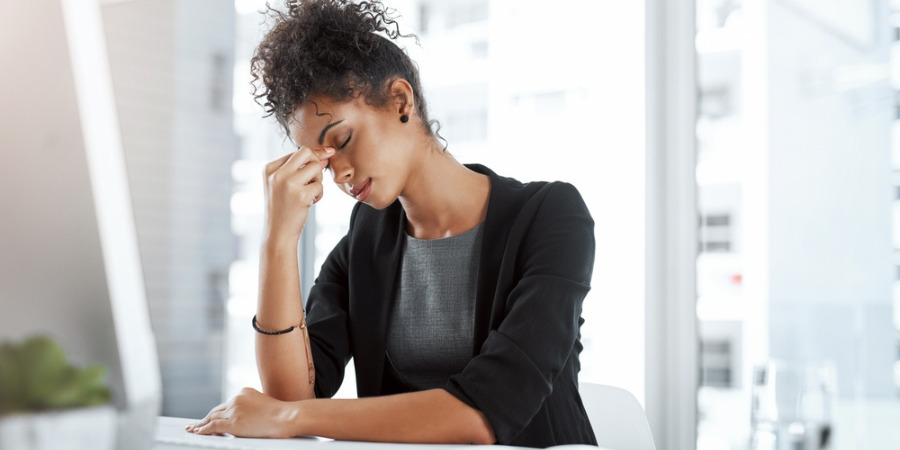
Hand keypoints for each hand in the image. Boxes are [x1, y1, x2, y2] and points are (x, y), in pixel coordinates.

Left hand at [186, 387, 300, 437]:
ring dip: (200, 424)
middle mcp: (236, 398)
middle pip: (216, 410)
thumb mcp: (264, 404)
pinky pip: (212, 427)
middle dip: (206, 417)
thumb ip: (253, 408)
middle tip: (196, 423)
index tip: (210, 416)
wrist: (286, 417)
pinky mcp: (232, 423)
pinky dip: (202, 430)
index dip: (217, 412)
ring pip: (211, 418)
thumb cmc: (282, 414)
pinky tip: (197, 432)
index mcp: (244, 392)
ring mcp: (233, 410)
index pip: (227, 404)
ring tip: (193, 429)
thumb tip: (249, 418)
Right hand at [263, 146, 333, 242]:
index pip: (296, 152)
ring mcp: (288, 183)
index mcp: (269, 168)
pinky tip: (310, 203)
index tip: (314, 171)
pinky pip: (320, 185)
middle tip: (313, 180)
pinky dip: (319, 194)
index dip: (310, 160)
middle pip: (307, 152)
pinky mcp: (301, 195)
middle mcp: (277, 174)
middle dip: (316, 163)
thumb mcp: (284, 185)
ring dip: (318, 180)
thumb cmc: (283, 209)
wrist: (278, 234)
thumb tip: (326, 153)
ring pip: (316, 167)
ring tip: (309, 193)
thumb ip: (300, 168)